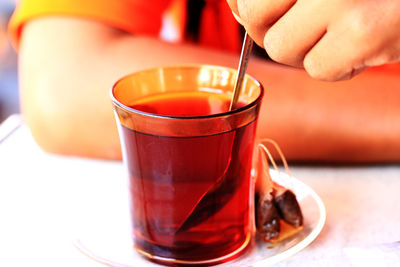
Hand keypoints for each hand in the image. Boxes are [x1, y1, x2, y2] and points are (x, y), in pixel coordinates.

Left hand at [227, 0, 399, 80]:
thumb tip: (234, 7)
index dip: (250, 10)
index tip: (274, 13)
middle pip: (253, 18)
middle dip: (272, 30)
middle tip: (307, 24)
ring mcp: (339, 0)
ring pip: (280, 48)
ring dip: (305, 51)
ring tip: (337, 35)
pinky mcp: (363, 33)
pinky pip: (317, 68)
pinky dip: (337, 68)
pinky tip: (360, 47)